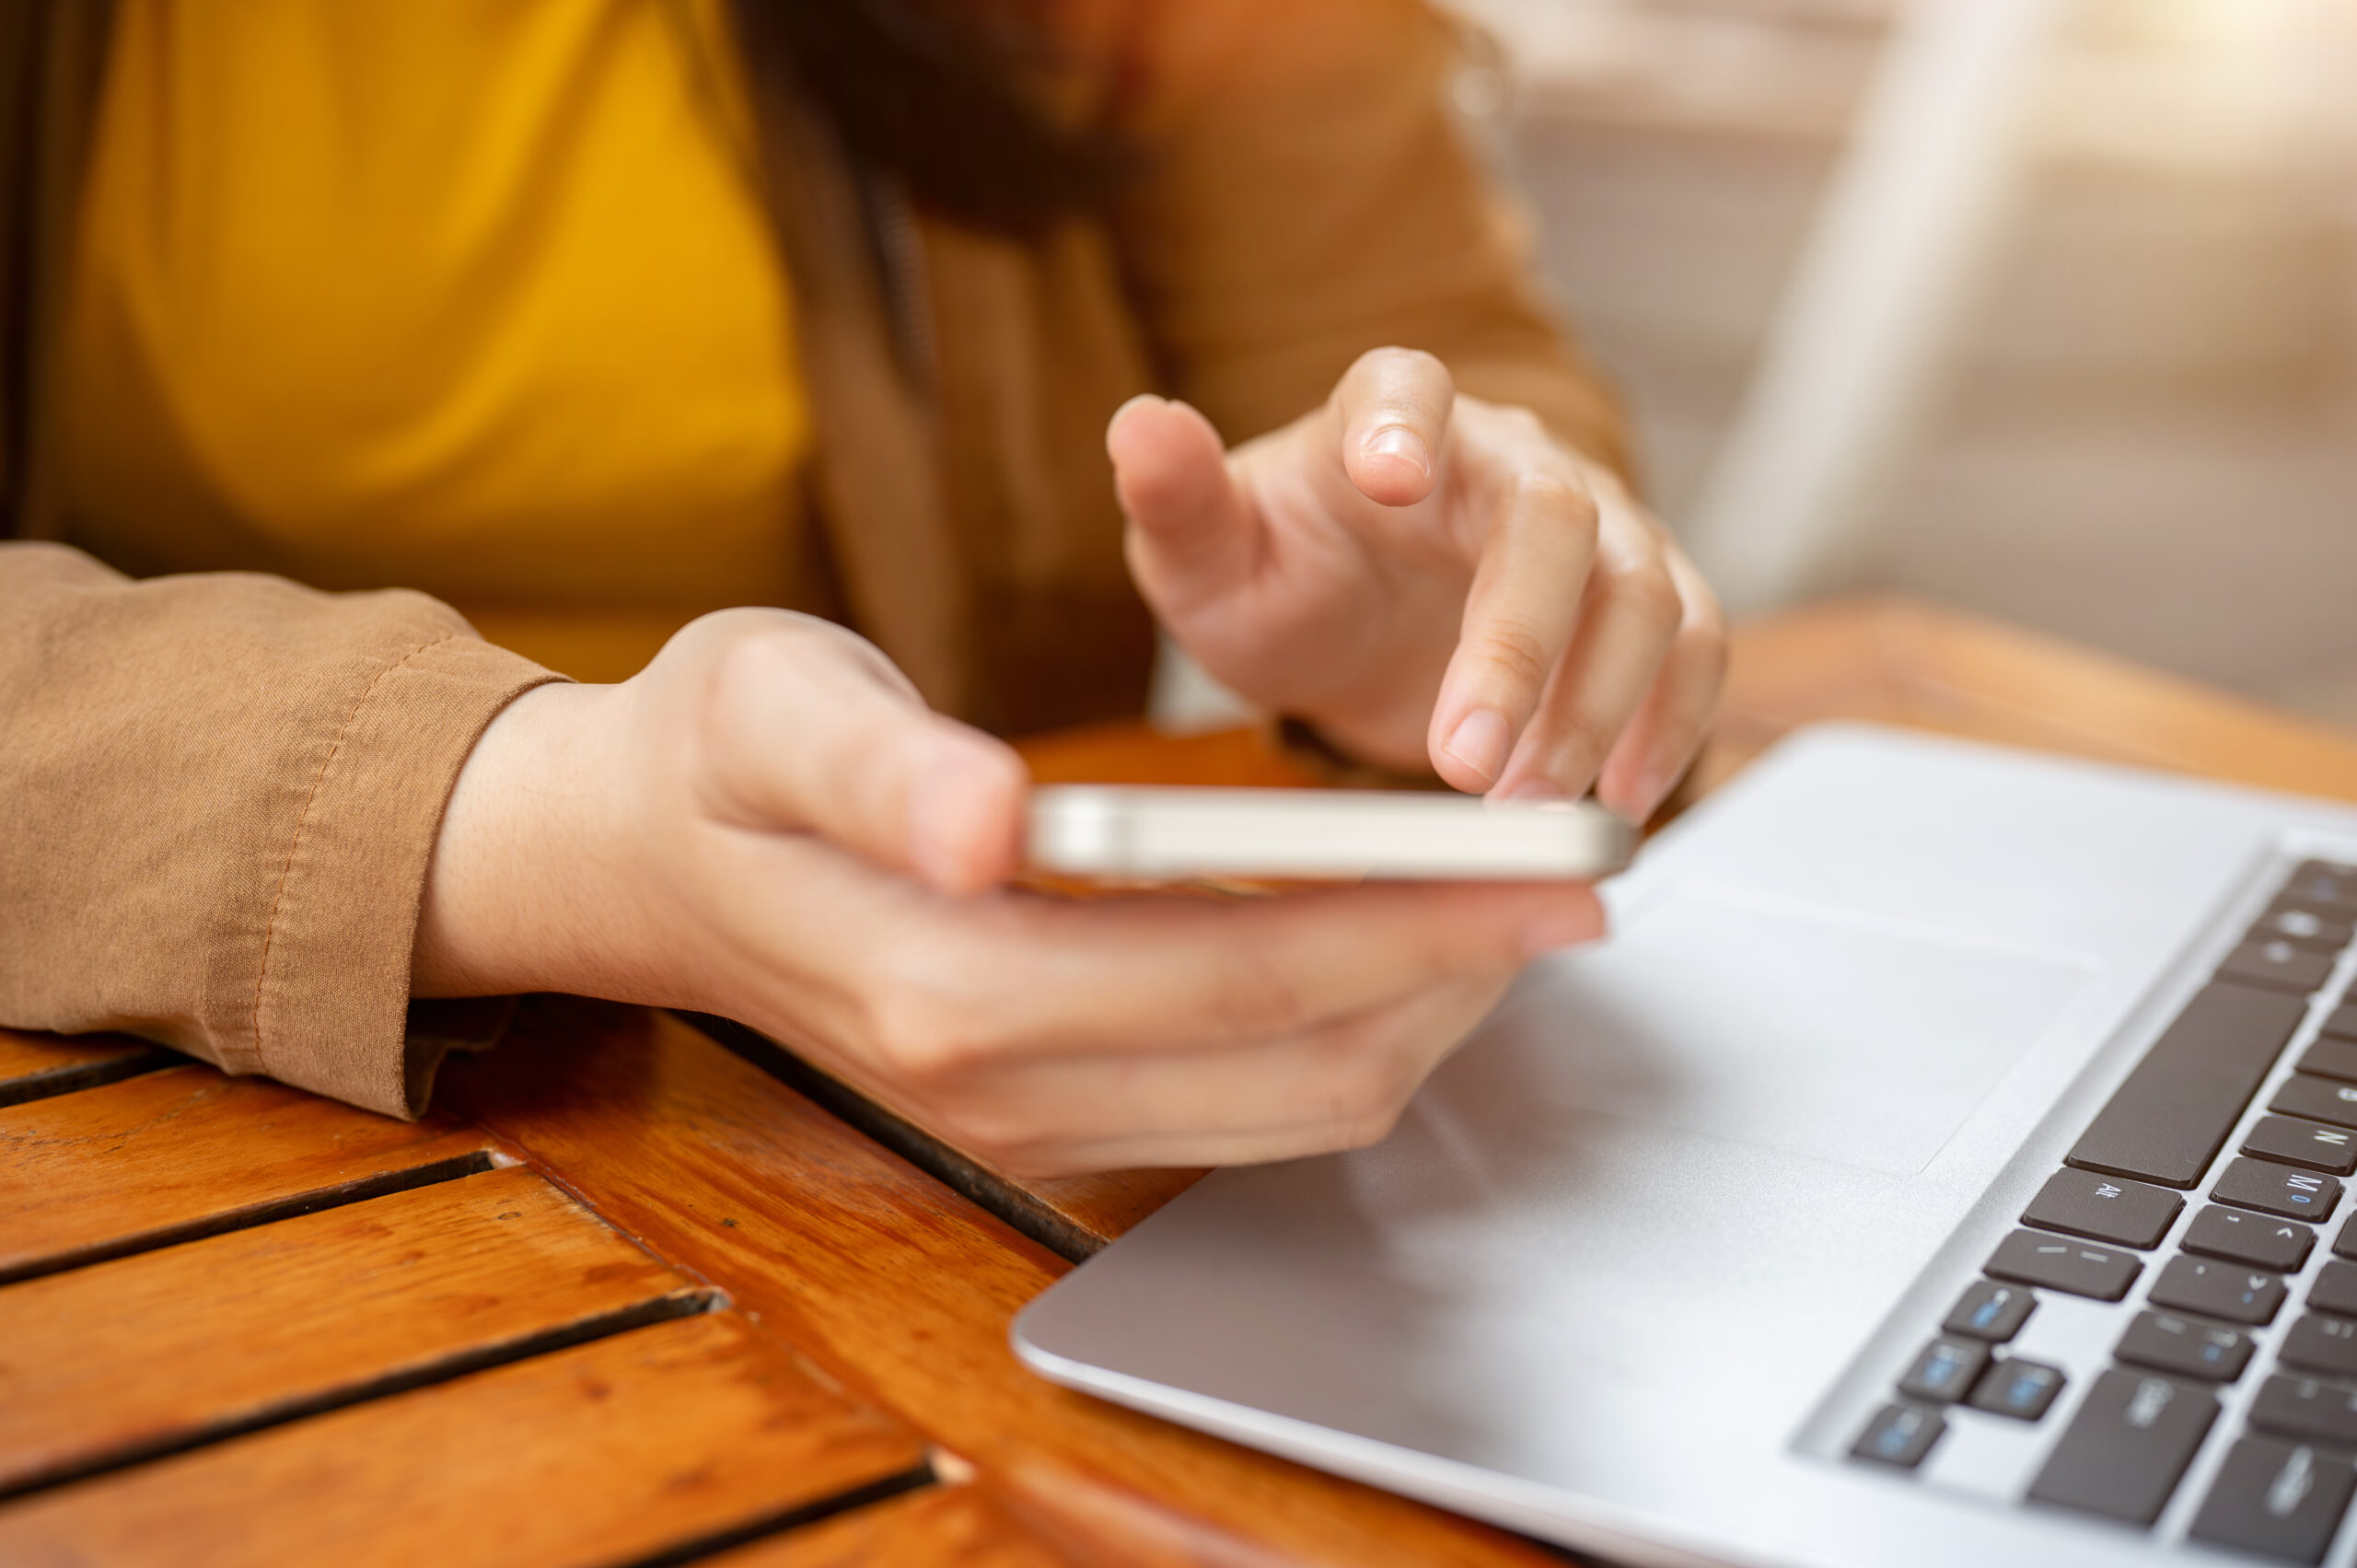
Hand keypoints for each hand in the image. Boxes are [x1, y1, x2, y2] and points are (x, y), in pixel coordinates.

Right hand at [411, 610, 1602, 1175]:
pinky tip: (1400, 942)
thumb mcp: (771, 703)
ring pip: (1293, 1104)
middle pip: (1300, 1060)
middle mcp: (995, 1085)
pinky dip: (1350, 1031)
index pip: (1243, 971)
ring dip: (1424, 1011)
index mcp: (942, 985)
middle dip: (1463, 971)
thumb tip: (991, 822)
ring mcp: (1023, 1117)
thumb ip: (881, 763)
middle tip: (1586, 877)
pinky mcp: (1044, 1111)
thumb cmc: (714, 752)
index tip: (1555, 865)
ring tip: (1516, 906)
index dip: (1419, 920)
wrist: (641, 857)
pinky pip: (1247, 1102)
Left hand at [1113, 350, 1724, 816]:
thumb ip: (1175, 499)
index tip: (1389, 475)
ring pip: (1643, 589)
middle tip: (1465, 764)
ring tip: (1526, 807)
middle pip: (1551, 515)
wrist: (1351, 626)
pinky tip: (1616, 802)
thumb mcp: (1201, 558)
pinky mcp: (1643, 603)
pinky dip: (1670, 725)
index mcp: (1387, 420)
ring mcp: (1594, 526)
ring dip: (1596, 707)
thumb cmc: (1279, 579)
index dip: (1406, 422)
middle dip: (1518, 643)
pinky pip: (1695, 649)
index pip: (1405, 388)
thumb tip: (1139, 424)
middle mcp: (1507, 459)